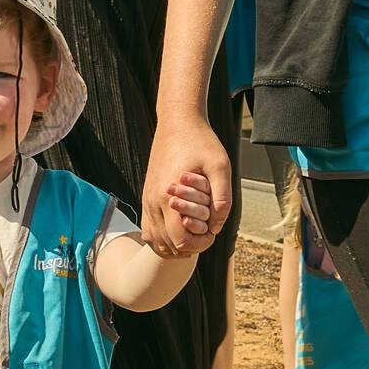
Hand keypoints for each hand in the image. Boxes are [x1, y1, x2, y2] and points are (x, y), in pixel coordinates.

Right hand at [142, 114, 231, 257]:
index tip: (212, 233)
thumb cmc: (201, 142)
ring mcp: (146, 200)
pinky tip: (179, 228)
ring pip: (155, 241)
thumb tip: (217, 226)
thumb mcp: (221, 166)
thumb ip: (222, 198)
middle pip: (167, 245)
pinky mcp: (146, 197)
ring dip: (175, 244)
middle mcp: (152, 202)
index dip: (199, 244)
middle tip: (206, 232)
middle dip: (189, 246)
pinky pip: (149, 229)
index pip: (180, 240)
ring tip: (194, 232)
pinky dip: (163, 236)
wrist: (177, 123)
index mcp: (168, 197)